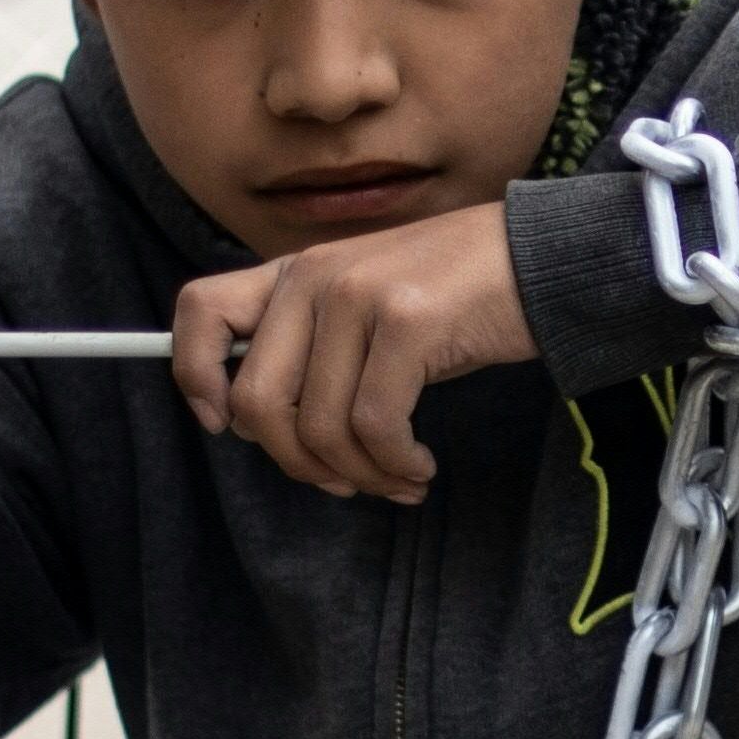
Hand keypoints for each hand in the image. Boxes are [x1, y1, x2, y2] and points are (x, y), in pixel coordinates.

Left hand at [172, 206, 536, 502]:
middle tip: (345, 481)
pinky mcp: (407, 323)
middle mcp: (316, 277)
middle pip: (258, 401)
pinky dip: (394, 464)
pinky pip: (375, 426)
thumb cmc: (459, 294)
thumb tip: (259, 421)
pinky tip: (420, 466)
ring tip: (398, 480)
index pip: (200, 310)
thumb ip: (315, 344)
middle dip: (298, 463)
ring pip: (319, 426)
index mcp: (297, 272)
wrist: (545, 257)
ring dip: (361, 474)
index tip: (224, 425)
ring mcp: (359, 296)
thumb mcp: (369, 305)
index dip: (194, 377)